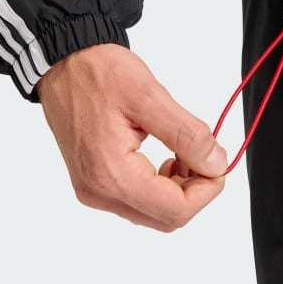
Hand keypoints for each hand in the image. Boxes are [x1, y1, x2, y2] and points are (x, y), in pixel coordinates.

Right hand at [38, 44, 226, 232]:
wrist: (64, 64)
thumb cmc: (98, 73)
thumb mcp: (150, 97)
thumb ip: (187, 135)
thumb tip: (216, 164)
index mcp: (111, 174)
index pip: (175, 210)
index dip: (207, 190)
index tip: (218, 161)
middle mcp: (98, 192)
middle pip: (165, 219)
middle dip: (194, 190)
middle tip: (203, 155)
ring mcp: (93, 190)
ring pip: (152, 212)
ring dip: (178, 188)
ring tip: (184, 152)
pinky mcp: (94, 182)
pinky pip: (137, 200)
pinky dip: (160, 185)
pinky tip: (166, 157)